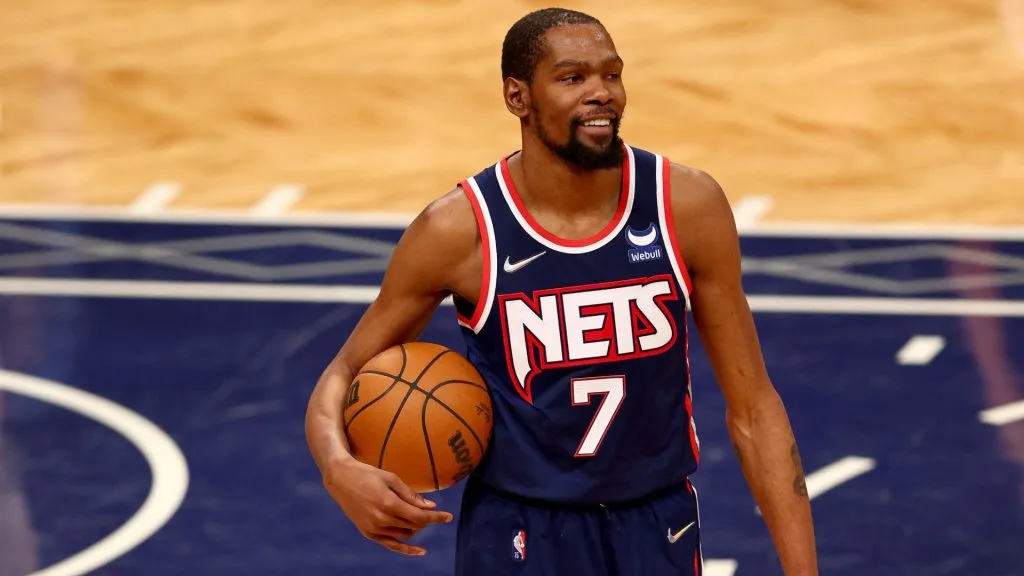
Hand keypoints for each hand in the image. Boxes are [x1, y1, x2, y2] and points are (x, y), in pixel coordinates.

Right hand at [324, 458, 453, 554]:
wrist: (341, 480)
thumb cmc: (368, 474)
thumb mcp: (392, 478)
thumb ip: (411, 495)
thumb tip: (430, 507)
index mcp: (388, 503)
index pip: (419, 517)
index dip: (436, 518)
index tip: (449, 517)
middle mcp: (381, 519)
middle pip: (414, 526)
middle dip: (425, 520)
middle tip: (429, 510)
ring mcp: (374, 528)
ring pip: (404, 534)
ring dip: (415, 528)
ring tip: (417, 517)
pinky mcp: (368, 533)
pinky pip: (391, 544)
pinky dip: (405, 549)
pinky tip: (420, 551)